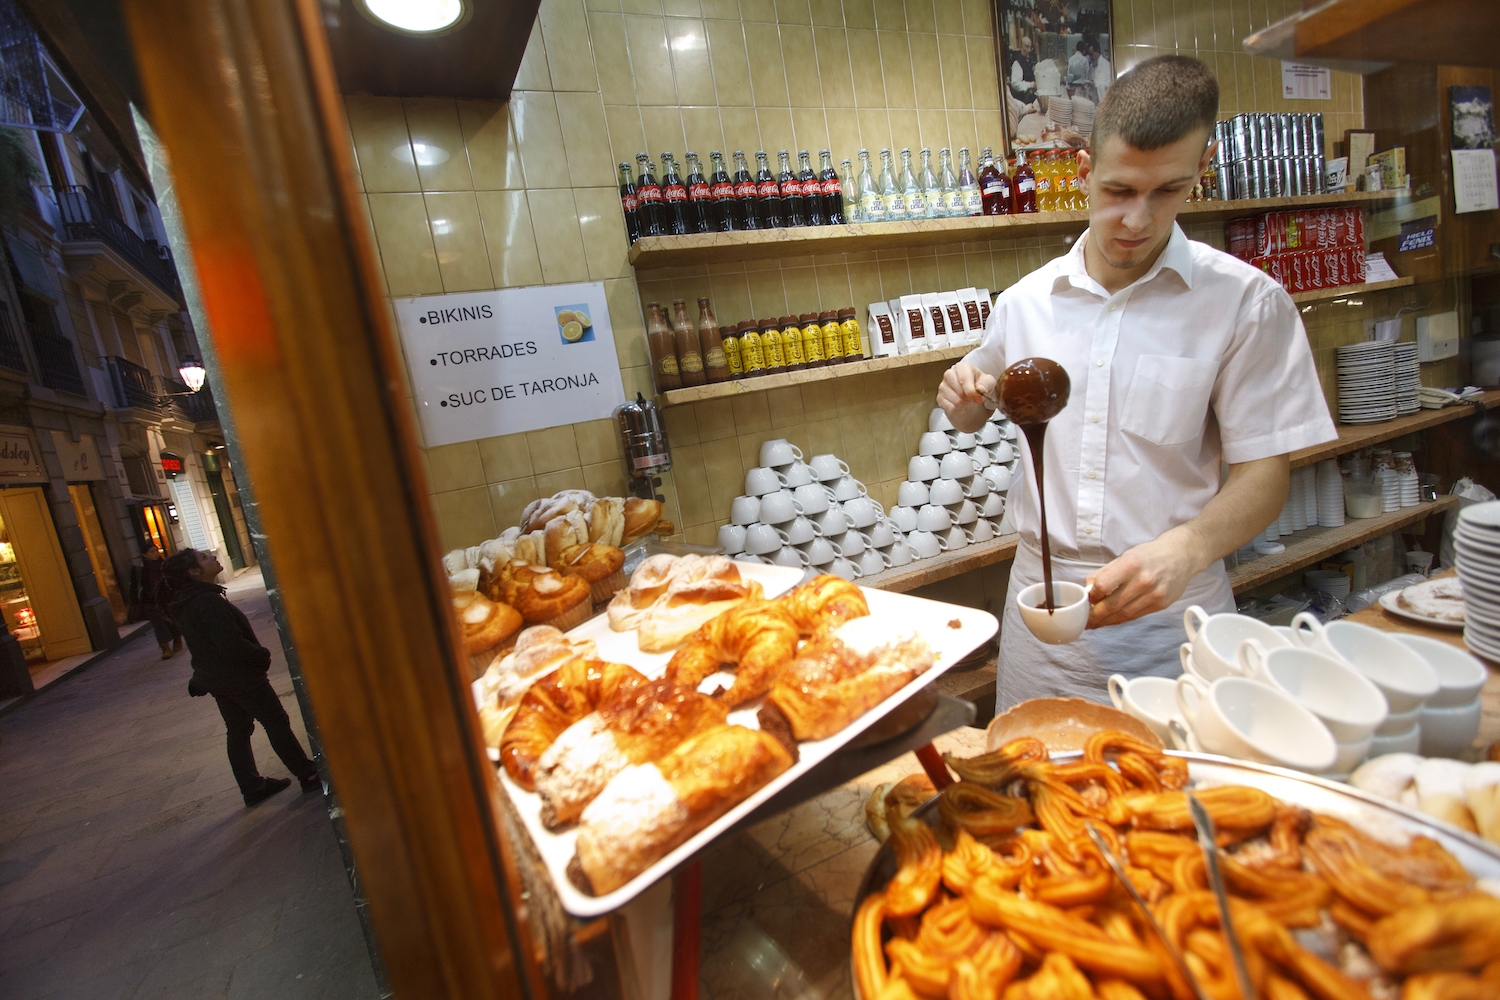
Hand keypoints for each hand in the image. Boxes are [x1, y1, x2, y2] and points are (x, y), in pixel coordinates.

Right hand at [937, 363, 996, 432]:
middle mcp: (949, 374)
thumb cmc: (978, 385)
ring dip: (964, 404)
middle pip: (960, 392)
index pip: (964, 379)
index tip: (979, 398)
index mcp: (962, 367)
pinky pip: (950, 407)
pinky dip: (958, 409)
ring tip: (966, 399)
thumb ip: (986, 384)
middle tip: (973, 397)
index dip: (971, 391)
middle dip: (969, 397)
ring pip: (955, 401)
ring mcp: (943, 386)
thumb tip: (981, 389)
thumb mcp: (988, 382)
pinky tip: (960, 404)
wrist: (970, 395)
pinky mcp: (939, 398)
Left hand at [1084, 535, 1203, 628]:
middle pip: (1112, 604)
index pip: (1103, 585)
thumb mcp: (1125, 556)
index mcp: (1131, 564)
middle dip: (1096, 616)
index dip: (1092, 596)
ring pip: (1124, 614)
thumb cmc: (1150, 555)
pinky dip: (1122, 619)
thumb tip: (1088, 589)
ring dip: (1107, 621)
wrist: (1181, 556)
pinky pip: (1136, 616)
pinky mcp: (1161, 604)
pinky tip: (1112, 620)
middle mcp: (1143, 580)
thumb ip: (1105, 573)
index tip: (1086, 600)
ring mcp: (1154, 594)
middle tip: (1086, 620)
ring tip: (1096, 624)